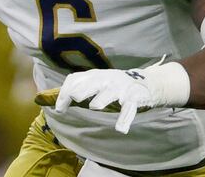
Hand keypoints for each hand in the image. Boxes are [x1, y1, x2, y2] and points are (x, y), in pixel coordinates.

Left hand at [54, 62, 189, 133]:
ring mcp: (121, 88)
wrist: (147, 83)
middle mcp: (107, 79)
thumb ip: (80, 89)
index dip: (66, 92)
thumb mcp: (98, 83)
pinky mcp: (134, 98)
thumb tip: (57, 103)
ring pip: (110, 93)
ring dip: (102, 99)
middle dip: (83, 89)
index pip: (76, 79)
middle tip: (74, 98)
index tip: (58, 109)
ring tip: (95, 106)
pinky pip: (129, 109)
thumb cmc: (115, 85)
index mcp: (95, 76)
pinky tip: (120, 129)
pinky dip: (125, 119)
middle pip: (92, 82)